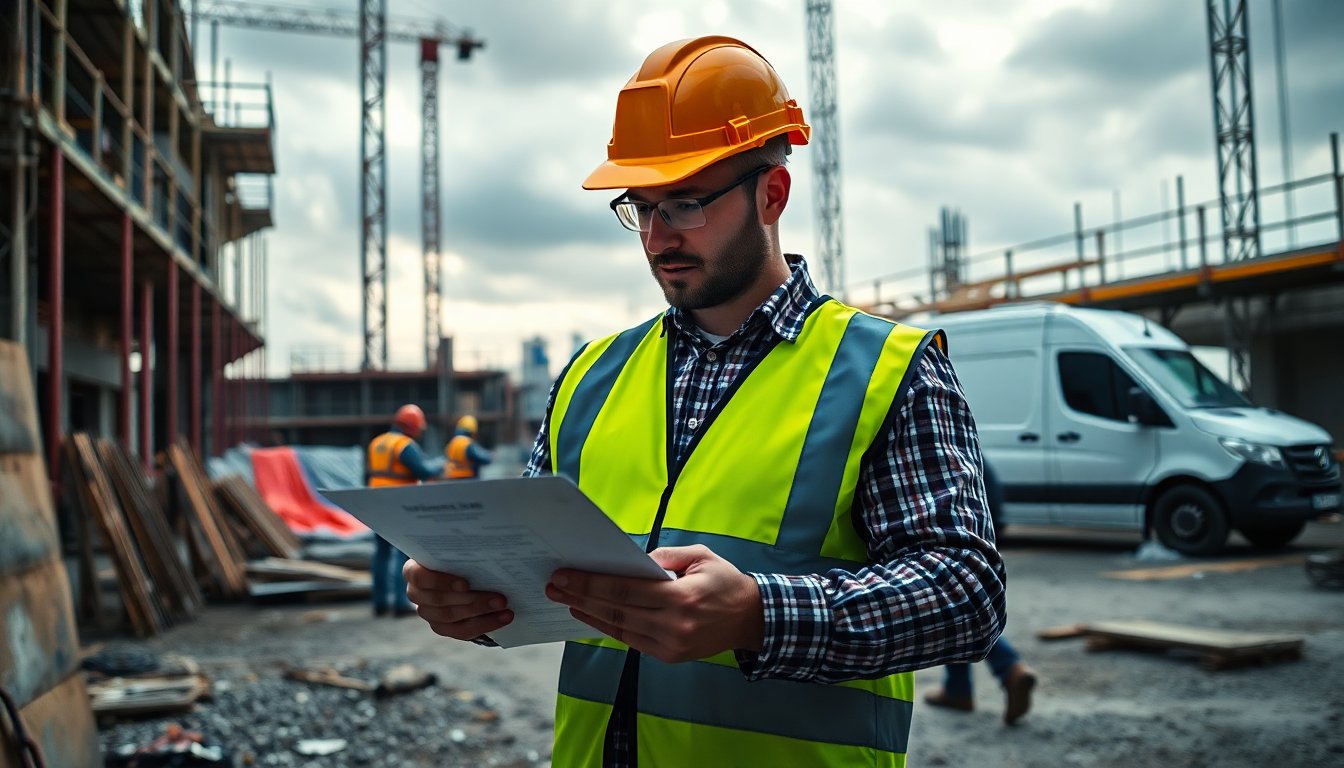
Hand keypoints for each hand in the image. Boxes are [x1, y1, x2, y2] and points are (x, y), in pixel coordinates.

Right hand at [403, 559, 512, 640]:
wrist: (459, 572)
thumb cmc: (457, 557)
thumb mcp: (457, 551)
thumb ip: (464, 551)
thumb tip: (490, 549)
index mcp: (414, 570)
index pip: (419, 577)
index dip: (442, 582)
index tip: (466, 584)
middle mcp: (416, 593)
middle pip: (440, 600)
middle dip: (473, 599)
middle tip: (500, 597)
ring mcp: (427, 612)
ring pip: (451, 617)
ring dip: (481, 612)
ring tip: (503, 606)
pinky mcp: (441, 627)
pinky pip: (461, 631)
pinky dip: (485, 624)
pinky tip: (503, 618)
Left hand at [545, 544, 763, 663]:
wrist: (751, 619)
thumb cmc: (724, 581)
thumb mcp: (700, 556)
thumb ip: (666, 556)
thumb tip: (631, 560)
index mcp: (683, 596)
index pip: (626, 589)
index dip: (592, 582)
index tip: (566, 575)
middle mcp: (675, 624)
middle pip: (616, 610)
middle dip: (581, 596)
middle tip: (554, 585)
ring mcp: (671, 645)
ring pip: (619, 628)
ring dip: (588, 613)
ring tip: (564, 600)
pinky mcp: (669, 656)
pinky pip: (631, 640)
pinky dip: (608, 627)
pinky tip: (590, 614)